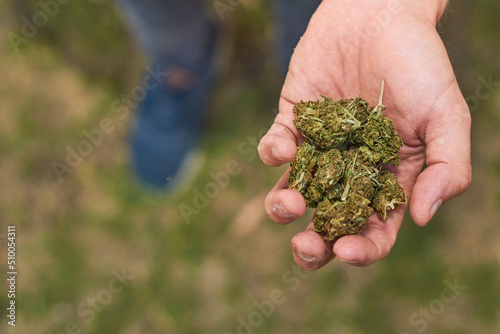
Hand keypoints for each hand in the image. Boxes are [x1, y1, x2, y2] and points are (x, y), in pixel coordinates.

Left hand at [258, 0, 470, 269]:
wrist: (380, 13)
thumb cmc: (419, 64)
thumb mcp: (446, 116)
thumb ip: (445, 168)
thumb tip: (420, 217)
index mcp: (387, 178)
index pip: (374, 228)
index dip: (362, 248)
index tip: (347, 251)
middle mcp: (349, 170)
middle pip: (326, 223)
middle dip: (313, 246)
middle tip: (305, 246)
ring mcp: (318, 147)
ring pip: (293, 193)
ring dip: (283, 208)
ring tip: (288, 205)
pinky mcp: (293, 121)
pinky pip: (275, 148)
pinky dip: (273, 153)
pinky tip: (283, 148)